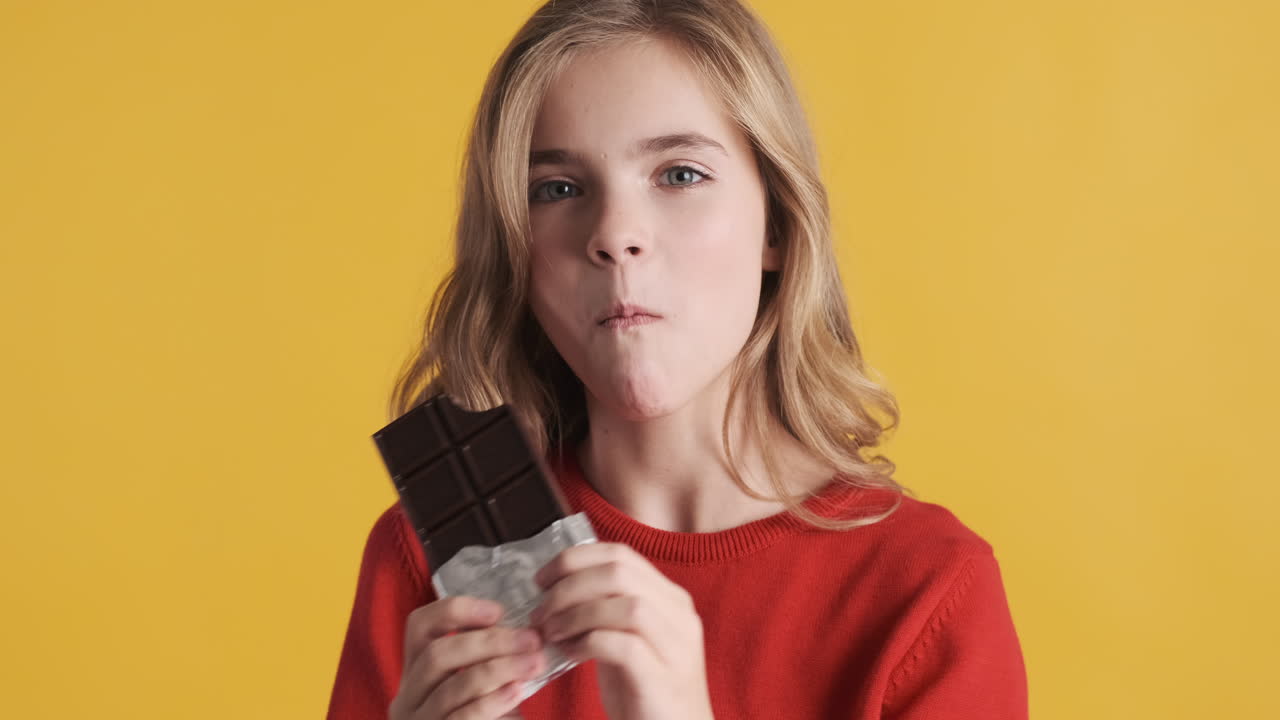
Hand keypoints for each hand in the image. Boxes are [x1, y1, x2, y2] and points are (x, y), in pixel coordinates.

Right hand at [389, 596, 545, 719]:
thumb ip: (488, 656)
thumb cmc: (485, 717)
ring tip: (534, 663)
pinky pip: (462, 717)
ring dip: (499, 669)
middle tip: (531, 639)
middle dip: (489, 642)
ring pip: (452, 687)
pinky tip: (517, 691)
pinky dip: (492, 701)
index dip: (456, 611)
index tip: (498, 611)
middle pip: (437, 655)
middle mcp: (408, 695)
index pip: (419, 626)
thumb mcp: (479, 682)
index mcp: (416, 670)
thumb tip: (523, 633)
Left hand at [529, 543, 714, 719]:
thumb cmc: (644, 693)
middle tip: (541, 610)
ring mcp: (675, 645)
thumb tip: (555, 588)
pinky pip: (621, 645)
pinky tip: (569, 654)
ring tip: (550, 632)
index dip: (574, 560)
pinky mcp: (663, 677)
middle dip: (569, 586)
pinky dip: (587, 642)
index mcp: (669, 597)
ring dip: (575, 614)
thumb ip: (604, 611)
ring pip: (623, 604)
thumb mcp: (625, 640)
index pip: (620, 554)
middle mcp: (679, 614)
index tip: (542, 579)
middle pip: (619, 572)